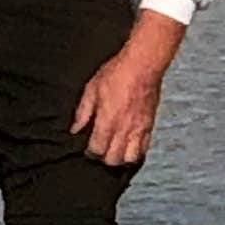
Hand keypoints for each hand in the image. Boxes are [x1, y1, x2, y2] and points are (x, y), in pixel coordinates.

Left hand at [71, 10, 185, 166]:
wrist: (143, 65)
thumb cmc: (117, 73)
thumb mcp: (91, 89)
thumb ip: (83, 112)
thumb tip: (75, 128)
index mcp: (107, 121)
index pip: (97, 150)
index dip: (90, 153)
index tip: (87, 149)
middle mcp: (124, 129)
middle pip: (113, 160)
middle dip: (104, 159)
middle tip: (100, 151)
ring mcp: (139, 129)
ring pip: (130, 158)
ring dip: (121, 159)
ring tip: (114, 152)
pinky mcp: (149, 125)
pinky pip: (144, 148)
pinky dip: (136, 152)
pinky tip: (129, 147)